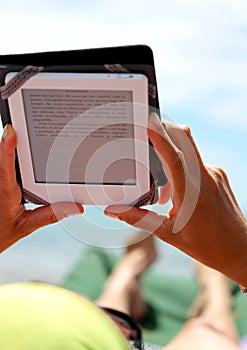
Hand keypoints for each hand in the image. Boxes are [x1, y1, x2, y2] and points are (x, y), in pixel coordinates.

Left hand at [0, 125, 82, 252]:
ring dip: (11, 149)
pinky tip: (19, 155)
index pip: (5, 168)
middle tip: (24, 124)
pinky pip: (4, 167)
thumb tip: (74, 208)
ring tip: (20, 135)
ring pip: (3, 160)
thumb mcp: (26, 227)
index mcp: (5, 192)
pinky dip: (10, 158)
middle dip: (14, 142)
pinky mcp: (0, 182)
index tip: (11, 131)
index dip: (7, 148)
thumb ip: (50, 215)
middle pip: (4, 157)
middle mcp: (0, 183)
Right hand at [105, 113, 246, 285]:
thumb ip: (139, 218)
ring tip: (162, 192)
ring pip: (187, 150)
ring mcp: (214, 174)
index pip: (174, 157)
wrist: (240, 250)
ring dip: (170, 157)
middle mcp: (206, 178)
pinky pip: (195, 162)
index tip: (148, 122)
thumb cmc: (207, 245)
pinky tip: (176, 193)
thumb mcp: (169, 234)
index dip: (160, 137)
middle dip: (165, 129)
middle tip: (145, 132)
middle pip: (185, 139)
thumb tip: (113, 210)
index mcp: (192, 194)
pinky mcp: (219, 174)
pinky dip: (181, 168)